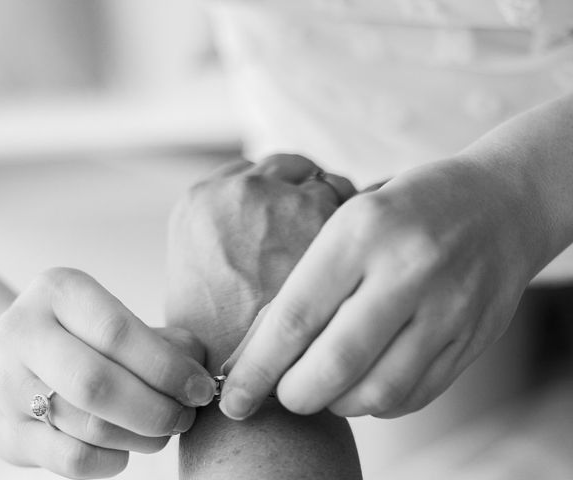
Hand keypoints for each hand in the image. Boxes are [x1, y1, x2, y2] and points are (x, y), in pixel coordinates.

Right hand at [0, 268, 215, 478]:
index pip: (118, 332)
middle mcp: (22, 332)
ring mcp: (5, 385)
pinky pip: (71, 460)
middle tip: (185, 416)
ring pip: (89, 426)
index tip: (201, 388)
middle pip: (99, 383)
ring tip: (164, 431)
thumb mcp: (113, 318)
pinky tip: (127, 449)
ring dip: (142, 436)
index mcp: (58, 290)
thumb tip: (199, 374)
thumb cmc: (78, 337)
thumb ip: (162, 340)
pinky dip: (112, 460)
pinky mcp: (5, 433)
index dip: (168, 367)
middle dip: (157, 408)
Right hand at [165, 155, 355, 372]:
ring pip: (327, 182)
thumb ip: (223, 236)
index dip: (274, 190)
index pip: (251, 171)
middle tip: (314, 229)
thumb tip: (249, 224)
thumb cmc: (218, 338)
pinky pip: (356, 207)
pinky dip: (360, 229)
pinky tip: (355, 267)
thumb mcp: (200, 274)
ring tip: (338, 257)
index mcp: (200, 201)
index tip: (287, 211)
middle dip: (305, 192)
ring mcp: (287, 203)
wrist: (246, 382)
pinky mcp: (330, 223)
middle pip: (290, 168)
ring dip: (335, 207)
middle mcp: (241, 192)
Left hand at [220, 158, 540, 419]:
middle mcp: (408, 270)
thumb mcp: (347, 222)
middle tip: (281, 395)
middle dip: (294, 395)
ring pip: (377, 391)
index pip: (297, 315)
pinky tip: (363, 383)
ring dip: (337, 403)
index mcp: (362, 231)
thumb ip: (307, 283)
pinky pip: (414, 395)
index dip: (259, 367)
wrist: (500, 205)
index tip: (233, 397)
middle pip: (335, 363)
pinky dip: (376, 402)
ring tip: (323, 387)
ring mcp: (448, 308)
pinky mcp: (474, 337)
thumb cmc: (404, 211)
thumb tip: (255, 351)